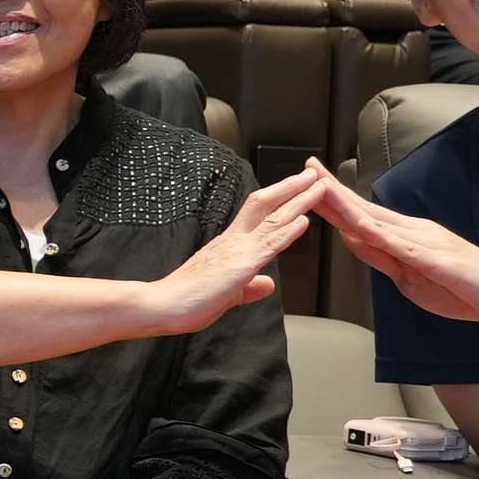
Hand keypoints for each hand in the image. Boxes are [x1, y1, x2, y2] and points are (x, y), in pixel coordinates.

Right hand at [142, 168, 320, 332]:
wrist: (161, 305)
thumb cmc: (185, 300)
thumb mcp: (226, 294)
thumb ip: (248, 288)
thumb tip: (267, 284)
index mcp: (228, 246)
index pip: (257, 215)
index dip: (278, 199)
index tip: (295, 187)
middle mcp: (233, 242)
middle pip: (266, 206)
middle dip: (291, 188)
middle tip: (311, 173)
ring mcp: (237, 251)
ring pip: (273, 219)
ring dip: (298, 201)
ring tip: (318, 185)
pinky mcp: (239, 267)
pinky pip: (268, 246)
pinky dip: (288, 232)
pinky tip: (303, 220)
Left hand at [299, 162, 478, 323]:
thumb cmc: (464, 287)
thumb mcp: (411, 277)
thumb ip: (381, 257)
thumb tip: (352, 238)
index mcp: (405, 235)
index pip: (361, 215)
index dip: (334, 199)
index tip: (310, 182)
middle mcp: (411, 230)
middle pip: (363, 209)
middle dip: (332, 190)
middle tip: (307, 168)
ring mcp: (423, 241)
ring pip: (376, 220)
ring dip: (346, 204)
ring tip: (321, 187)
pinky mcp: (434, 258)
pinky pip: (400, 246)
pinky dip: (377, 235)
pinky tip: (358, 225)